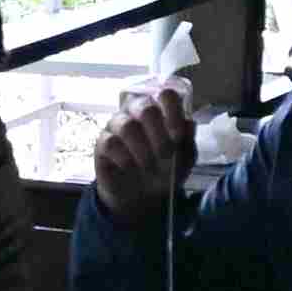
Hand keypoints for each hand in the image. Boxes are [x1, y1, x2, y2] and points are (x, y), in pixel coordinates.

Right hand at [90, 75, 197, 221]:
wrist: (143, 196)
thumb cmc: (165, 170)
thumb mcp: (184, 160)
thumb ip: (187, 141)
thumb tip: (189, 122)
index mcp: (161, 111)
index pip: (166, 95)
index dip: (173, 111)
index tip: (178, 135)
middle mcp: (136, 112)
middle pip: (145, 107)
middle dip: (159, 134)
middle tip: (166, 155)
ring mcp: (117, 125)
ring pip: (127, 125)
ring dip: (142, 149)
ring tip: (149, 167)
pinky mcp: (102, 143)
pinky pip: (111, 143)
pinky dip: (125, 158)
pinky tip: (131, 168)